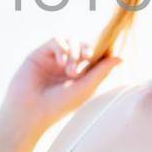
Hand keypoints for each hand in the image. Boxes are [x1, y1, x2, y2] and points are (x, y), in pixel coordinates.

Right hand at [1, 37, 122, 131]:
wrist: (30, 111)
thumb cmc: (58, 105)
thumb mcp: (85, 88)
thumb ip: (102, 71)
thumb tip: (121, 57)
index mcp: (79, 75)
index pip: (93, 57)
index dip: (101, 51)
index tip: (109, 50)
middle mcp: (66, 65)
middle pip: (83, 46)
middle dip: (88, 50)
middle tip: (87, 59)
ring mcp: (52, 59)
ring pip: (70, 40)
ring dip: (75, 50)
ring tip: (70, 70)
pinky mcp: (40, 54)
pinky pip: (56, 40)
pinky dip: (62, 48)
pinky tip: (61, 62)